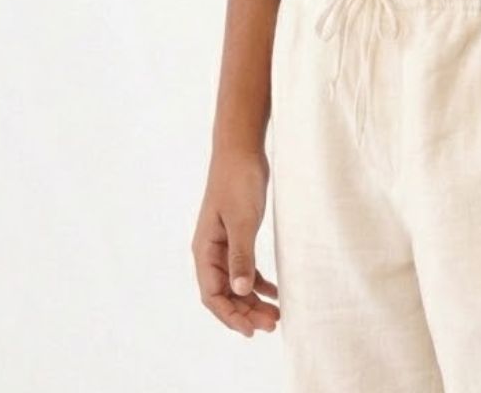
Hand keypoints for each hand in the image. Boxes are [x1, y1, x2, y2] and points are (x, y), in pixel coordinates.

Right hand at [191, 148, 279, 336]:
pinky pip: (245, 267)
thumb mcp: (243, 221)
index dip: (230, 316)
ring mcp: (224, 244)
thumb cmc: (238, 182)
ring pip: (236, 283)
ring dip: (253, 300)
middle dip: (246, 312)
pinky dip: (259, 281)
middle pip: (225, 293)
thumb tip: (240, 291)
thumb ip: (241, 257)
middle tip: (272, 324)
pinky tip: (275, 291)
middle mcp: (211, 251)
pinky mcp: (238, 235)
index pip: (212, 295)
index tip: (251, 330)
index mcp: (205, 250)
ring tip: (275, 314)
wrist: (241, 150)